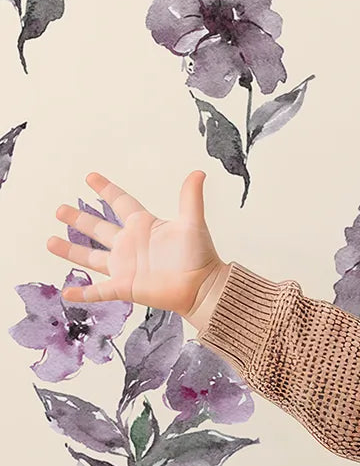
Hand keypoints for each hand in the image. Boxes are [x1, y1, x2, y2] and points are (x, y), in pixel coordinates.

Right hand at [49, 171, 228, 328]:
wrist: (203, 287)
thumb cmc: (200, 256)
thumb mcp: (193, 223)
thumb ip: (191, 198)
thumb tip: (199, 172)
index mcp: (144, 226)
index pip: (121, 202)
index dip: (106, 189)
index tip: (90, 177)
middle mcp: (130, 244)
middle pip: (98, 228)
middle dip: (79, 219)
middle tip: (60, 209)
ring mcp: (126, 267)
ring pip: (91, 257)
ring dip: (71, 251)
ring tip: (50, 242)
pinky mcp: (126, 287)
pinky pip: (100, 291)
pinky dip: (84, 293)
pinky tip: (67, 293)